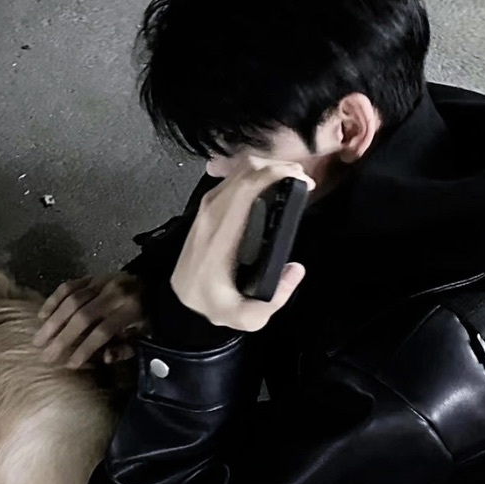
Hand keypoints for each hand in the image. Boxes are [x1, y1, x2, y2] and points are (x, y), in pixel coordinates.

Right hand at [34, 273, 145, 368]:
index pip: (103, 331)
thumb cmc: (148, 316)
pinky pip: (68, 286)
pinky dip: (53, 301)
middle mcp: (114, 294)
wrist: (153, 284)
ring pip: (72, 300)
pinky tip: (42, 316)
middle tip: (46, 356)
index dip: (86, 348)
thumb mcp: (145, 336)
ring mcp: (102, 282)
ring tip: (38, 340)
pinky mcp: (92, 276)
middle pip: (83, 316)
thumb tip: (105, 358)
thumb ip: (125, 348)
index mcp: (131, 310)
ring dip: (53, 321)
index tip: (70, 364)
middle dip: (62, 338)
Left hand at [170, 157, 313, 332]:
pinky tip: (270, 184)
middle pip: (246, 170)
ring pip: (238, 170)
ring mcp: (206, 208)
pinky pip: (232, 179)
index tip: (303, 181)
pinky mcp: (206, 208)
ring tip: (291, 179)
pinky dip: (254, 175)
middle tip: (303, 179)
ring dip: (267, 168)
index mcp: (221, 235)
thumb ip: (275, 299)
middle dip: (279, 166)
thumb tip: (296, 269)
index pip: (247, 187)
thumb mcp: (245, 317)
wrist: (180, 301)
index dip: (277, 174)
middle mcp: (211, 215)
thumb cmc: (212, 305)